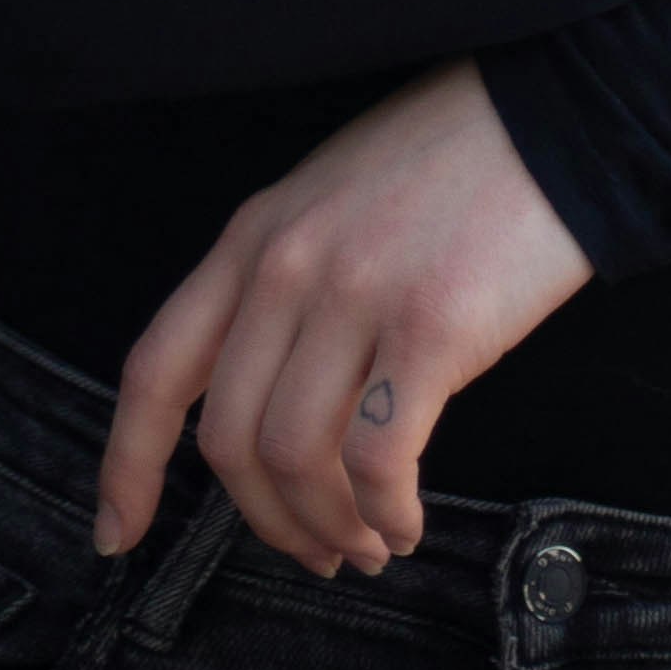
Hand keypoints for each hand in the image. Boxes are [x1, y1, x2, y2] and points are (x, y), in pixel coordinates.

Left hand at [92, 60, 589, 582]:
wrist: (552, 116)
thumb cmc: (447, 168)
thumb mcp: (328, 204)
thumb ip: (284, 289)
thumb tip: (271, 419)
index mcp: (252, 237)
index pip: (157, 368)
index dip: (128, 464)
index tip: (117, 534)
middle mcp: (286, 263)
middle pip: (228, 438)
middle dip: (266, 521)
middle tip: (318, 553)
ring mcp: (355, 291)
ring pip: (295, 457)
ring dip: (329, 526)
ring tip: (371, 542)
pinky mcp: (430, 324)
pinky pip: (377, 456)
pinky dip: (384, 510)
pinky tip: (405, 520)